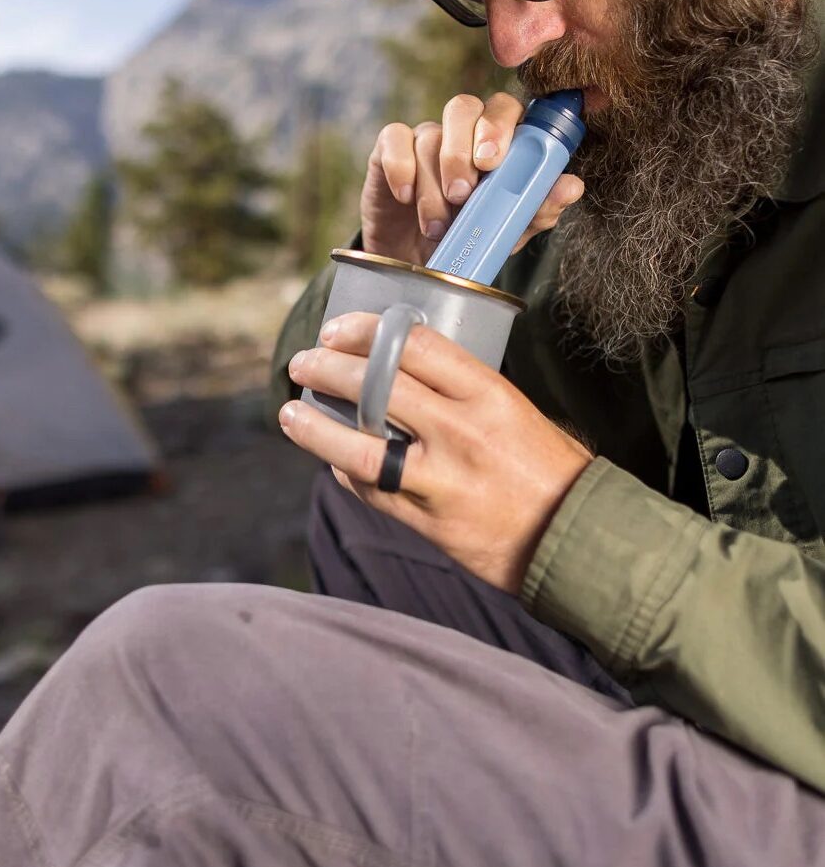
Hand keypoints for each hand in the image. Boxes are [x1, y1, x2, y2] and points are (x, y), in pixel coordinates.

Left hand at [279, 313, 592, 593]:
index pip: (413, 345)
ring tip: (291, 413)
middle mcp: (460, 432)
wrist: (575, 537)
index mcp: (487, 394)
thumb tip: (400, 367)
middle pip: (376, 388)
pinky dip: (345, 470)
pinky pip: (372, 490)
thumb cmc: (548, 466)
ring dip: (316, 428)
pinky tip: (331, 458)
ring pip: (359, 447)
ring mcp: (440, 480)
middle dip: (328, 370)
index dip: (366, 331)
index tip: (338, 329)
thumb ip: (460, 390)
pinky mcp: (427, 521)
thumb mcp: (513, 409)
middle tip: (303, 362)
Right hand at [360, 91, 583, 266]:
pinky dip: (400, 169)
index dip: (500, 126)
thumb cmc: (469, 239)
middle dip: (462, 148)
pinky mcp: (389, 150)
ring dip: (432, 184)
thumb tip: (572, 186)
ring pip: (428, 135)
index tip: (493, 163)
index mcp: (497, 141)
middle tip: (464, 192)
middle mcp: (461, 132)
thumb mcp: (506, 231)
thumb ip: (538, 209)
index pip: (505, 109)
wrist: (418, 265)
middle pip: (463, 106)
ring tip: (437, 225)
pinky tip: (405, 197)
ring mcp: (424, 138)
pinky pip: (393, 139)